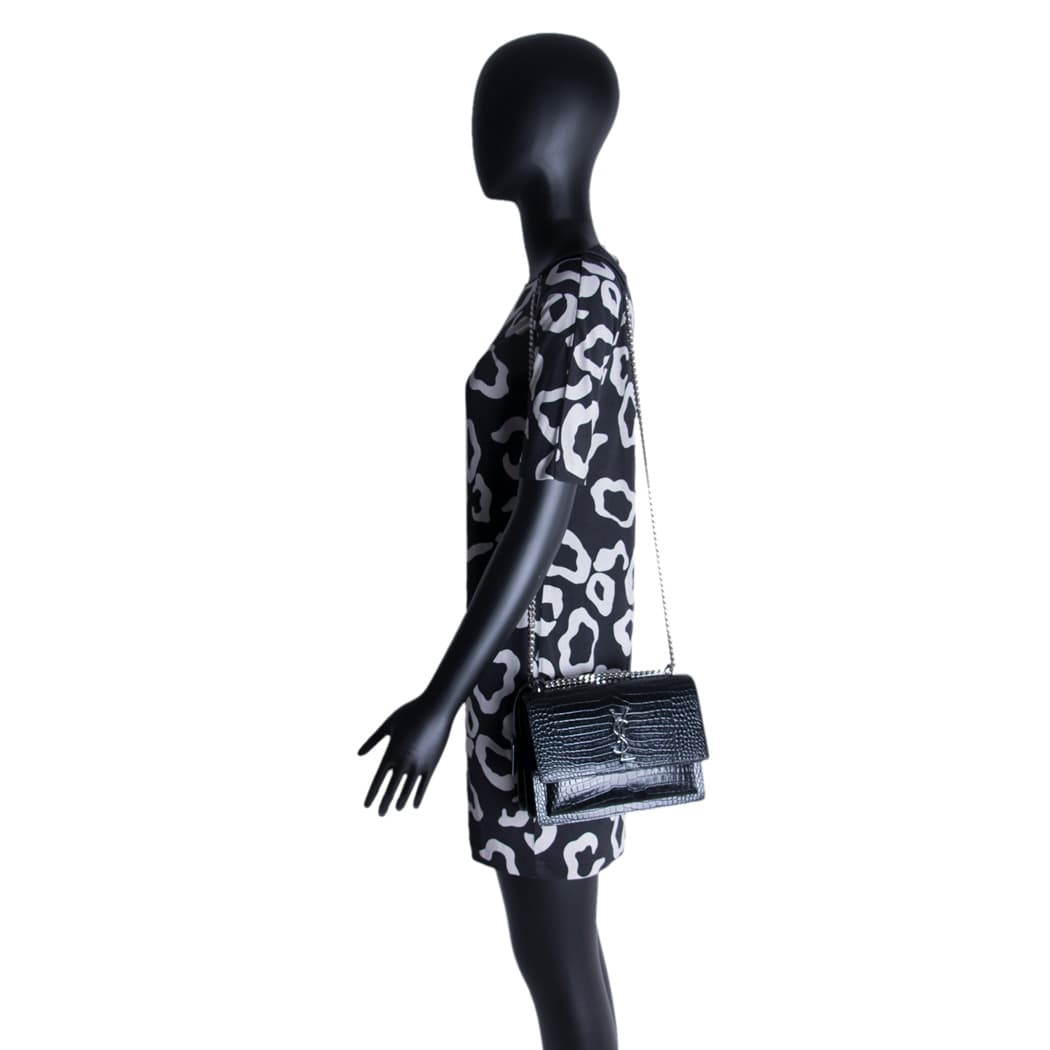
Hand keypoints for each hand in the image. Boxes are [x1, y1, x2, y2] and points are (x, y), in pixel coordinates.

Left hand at [357, 694, 454, 814]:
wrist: (435, 709)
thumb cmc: (410, 713)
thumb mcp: (388, 725)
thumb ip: (373, 740)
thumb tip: (359, 754)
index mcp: (390, 753)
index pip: (378, 780)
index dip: (372, 794)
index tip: (366, 805)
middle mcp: (403, 763)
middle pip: (391, 788)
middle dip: (385, 802)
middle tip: (379, 814)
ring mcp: (418, 765)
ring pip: (407, 789)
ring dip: (401, 800)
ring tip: (396, 809)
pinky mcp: (431, 765)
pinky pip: (423, 785)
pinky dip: (418, 796)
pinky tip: (414, 804)